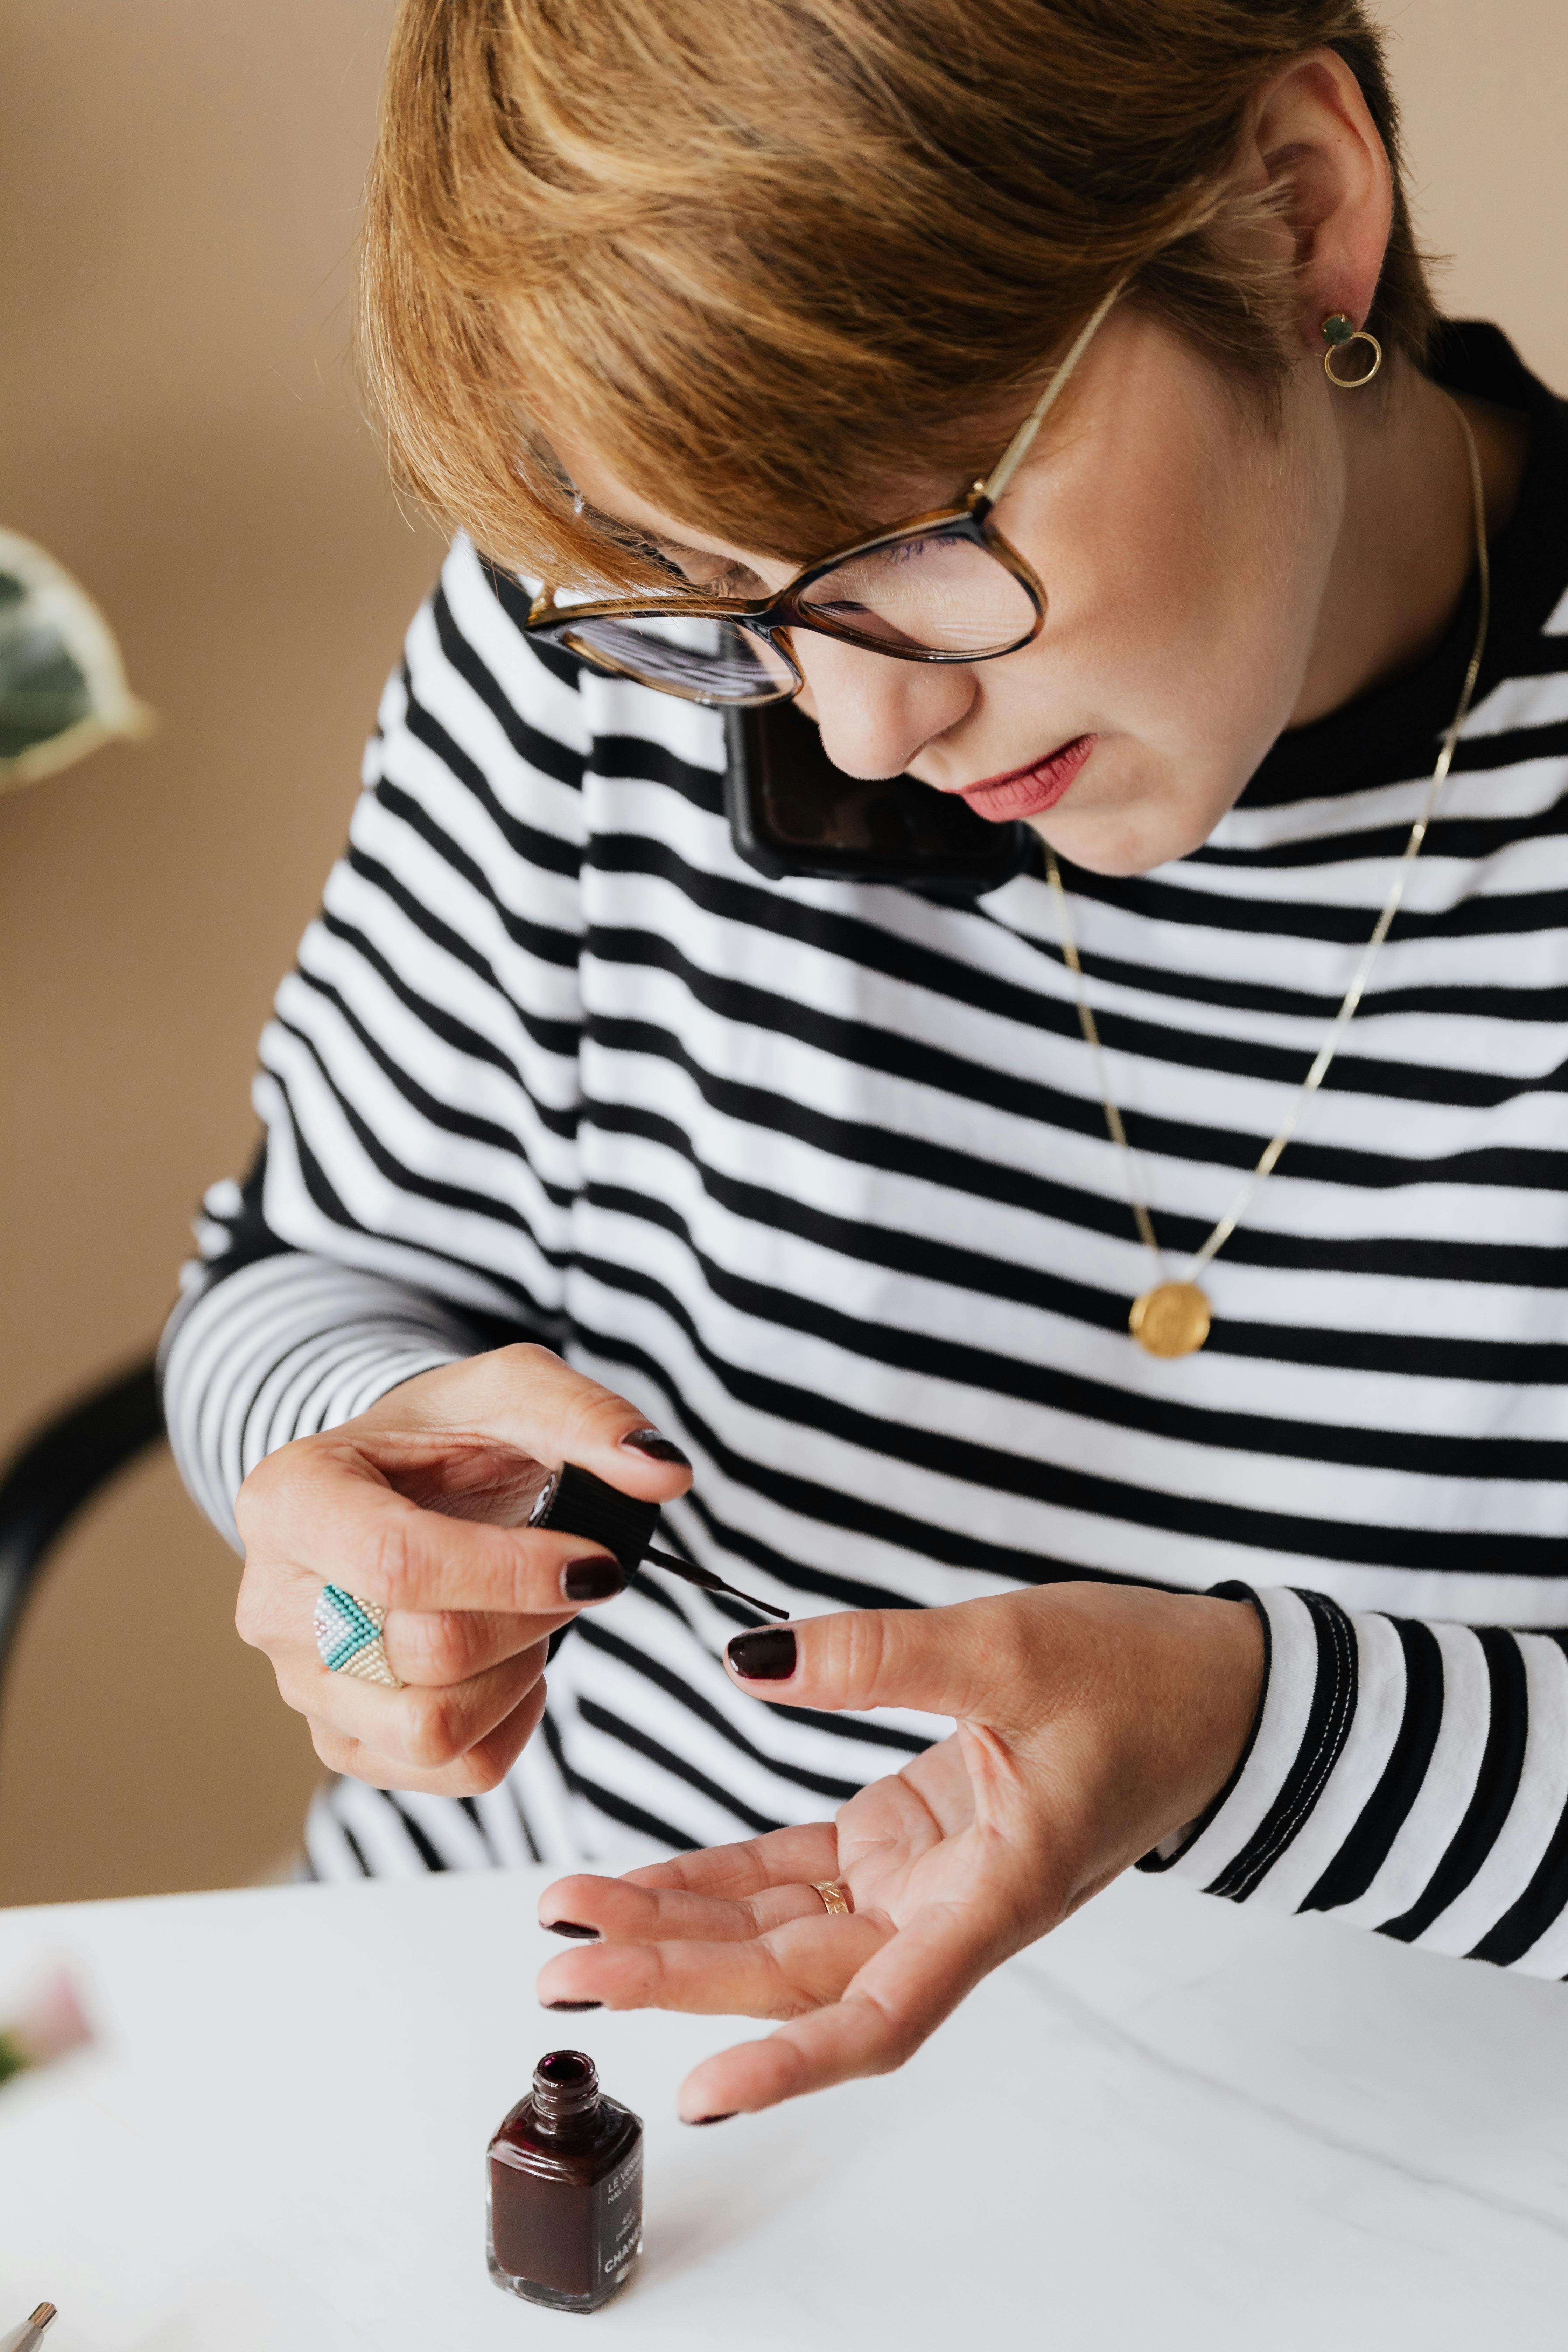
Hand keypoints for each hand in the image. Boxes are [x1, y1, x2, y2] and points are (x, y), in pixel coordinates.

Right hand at [233, 1344, 689, 1794]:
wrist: (400, 1488)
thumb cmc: (446, 1437)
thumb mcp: (513, 1392)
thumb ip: (589, 1418)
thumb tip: (663, 1474)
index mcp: (291, 1499)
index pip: (399, 1564)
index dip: (513, 1574)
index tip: (599, 1561)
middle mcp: (275, 1603)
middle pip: (426, 1654)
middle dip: (531, 1617)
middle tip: (569, 1572)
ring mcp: (302, 1685)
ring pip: (432, 1730)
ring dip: (517, 1675)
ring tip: (530, 1616)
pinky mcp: (344, 1743)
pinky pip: (451, 1771)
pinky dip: (509, 1724)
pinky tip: (513, 1665)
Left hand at [535, 1581, 1262, 2115]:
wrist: (1211, 1687)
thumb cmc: (1141, 1678)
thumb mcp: (1011, 1649)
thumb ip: (880, 1659)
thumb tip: (755, 1660)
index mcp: (995, 1896)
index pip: (878, 2016)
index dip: (789, 2065)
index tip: (698, 2094)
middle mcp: (950, 1909)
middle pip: (795, 1973)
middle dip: (674, 1973)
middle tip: (561, 1962)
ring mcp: (925, 1878)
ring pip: (783, 1929)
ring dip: (679, 1925)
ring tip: (570, 1912)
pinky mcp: (910, 1837)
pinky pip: (799, 1874)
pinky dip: (722, 1876)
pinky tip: (648, 1876)